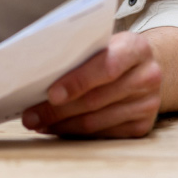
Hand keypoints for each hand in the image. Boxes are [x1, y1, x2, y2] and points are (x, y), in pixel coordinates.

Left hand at [20, 31, 162, 137]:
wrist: (146, 67)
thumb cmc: (112, 52)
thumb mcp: (102, 42)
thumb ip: (79, 52)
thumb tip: (37, 74)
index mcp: (136, 48)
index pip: (106, 67)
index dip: (77, 82)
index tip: (51, 94)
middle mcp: (147, 76)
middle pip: (96, 99)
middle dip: (58, 110)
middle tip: (30, 116)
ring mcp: (147, 104)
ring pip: (96, 121)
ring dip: (62, 125)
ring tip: (37, 123)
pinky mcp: (142, 126)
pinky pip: (102, 134)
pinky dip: (76, 133)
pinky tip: (57, 127)